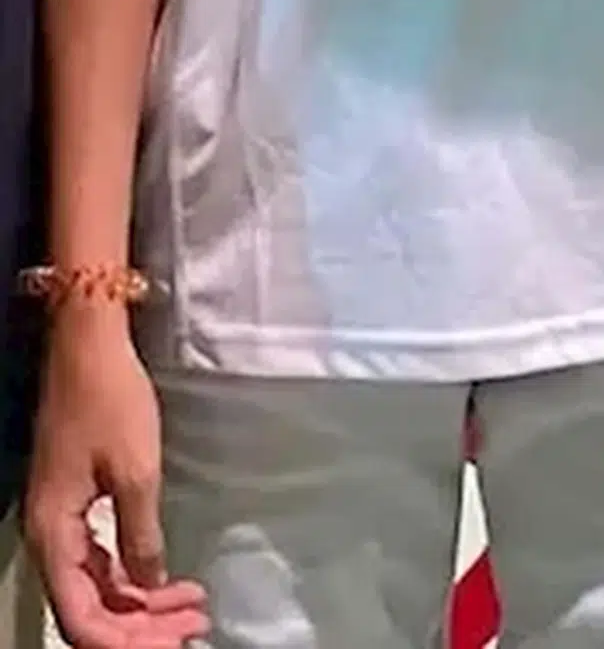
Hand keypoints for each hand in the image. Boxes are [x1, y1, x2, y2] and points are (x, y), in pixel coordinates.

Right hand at [25, 308, 206, 648]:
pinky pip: (100, 562)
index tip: (173, 641)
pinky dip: (133, 578)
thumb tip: (150, 584)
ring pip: (96, 588)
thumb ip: (141, 535)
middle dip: (141, 627)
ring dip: (141, 605)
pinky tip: (168, 581)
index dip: (125, 641)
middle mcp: (50, 537)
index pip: (81, 618)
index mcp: (54, 534)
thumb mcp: (135, 469)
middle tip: (193, 628)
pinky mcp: (75, 505)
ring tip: (192, 609)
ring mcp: (61, 522)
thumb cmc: (111, 400)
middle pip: (89, 609)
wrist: (88, 343)